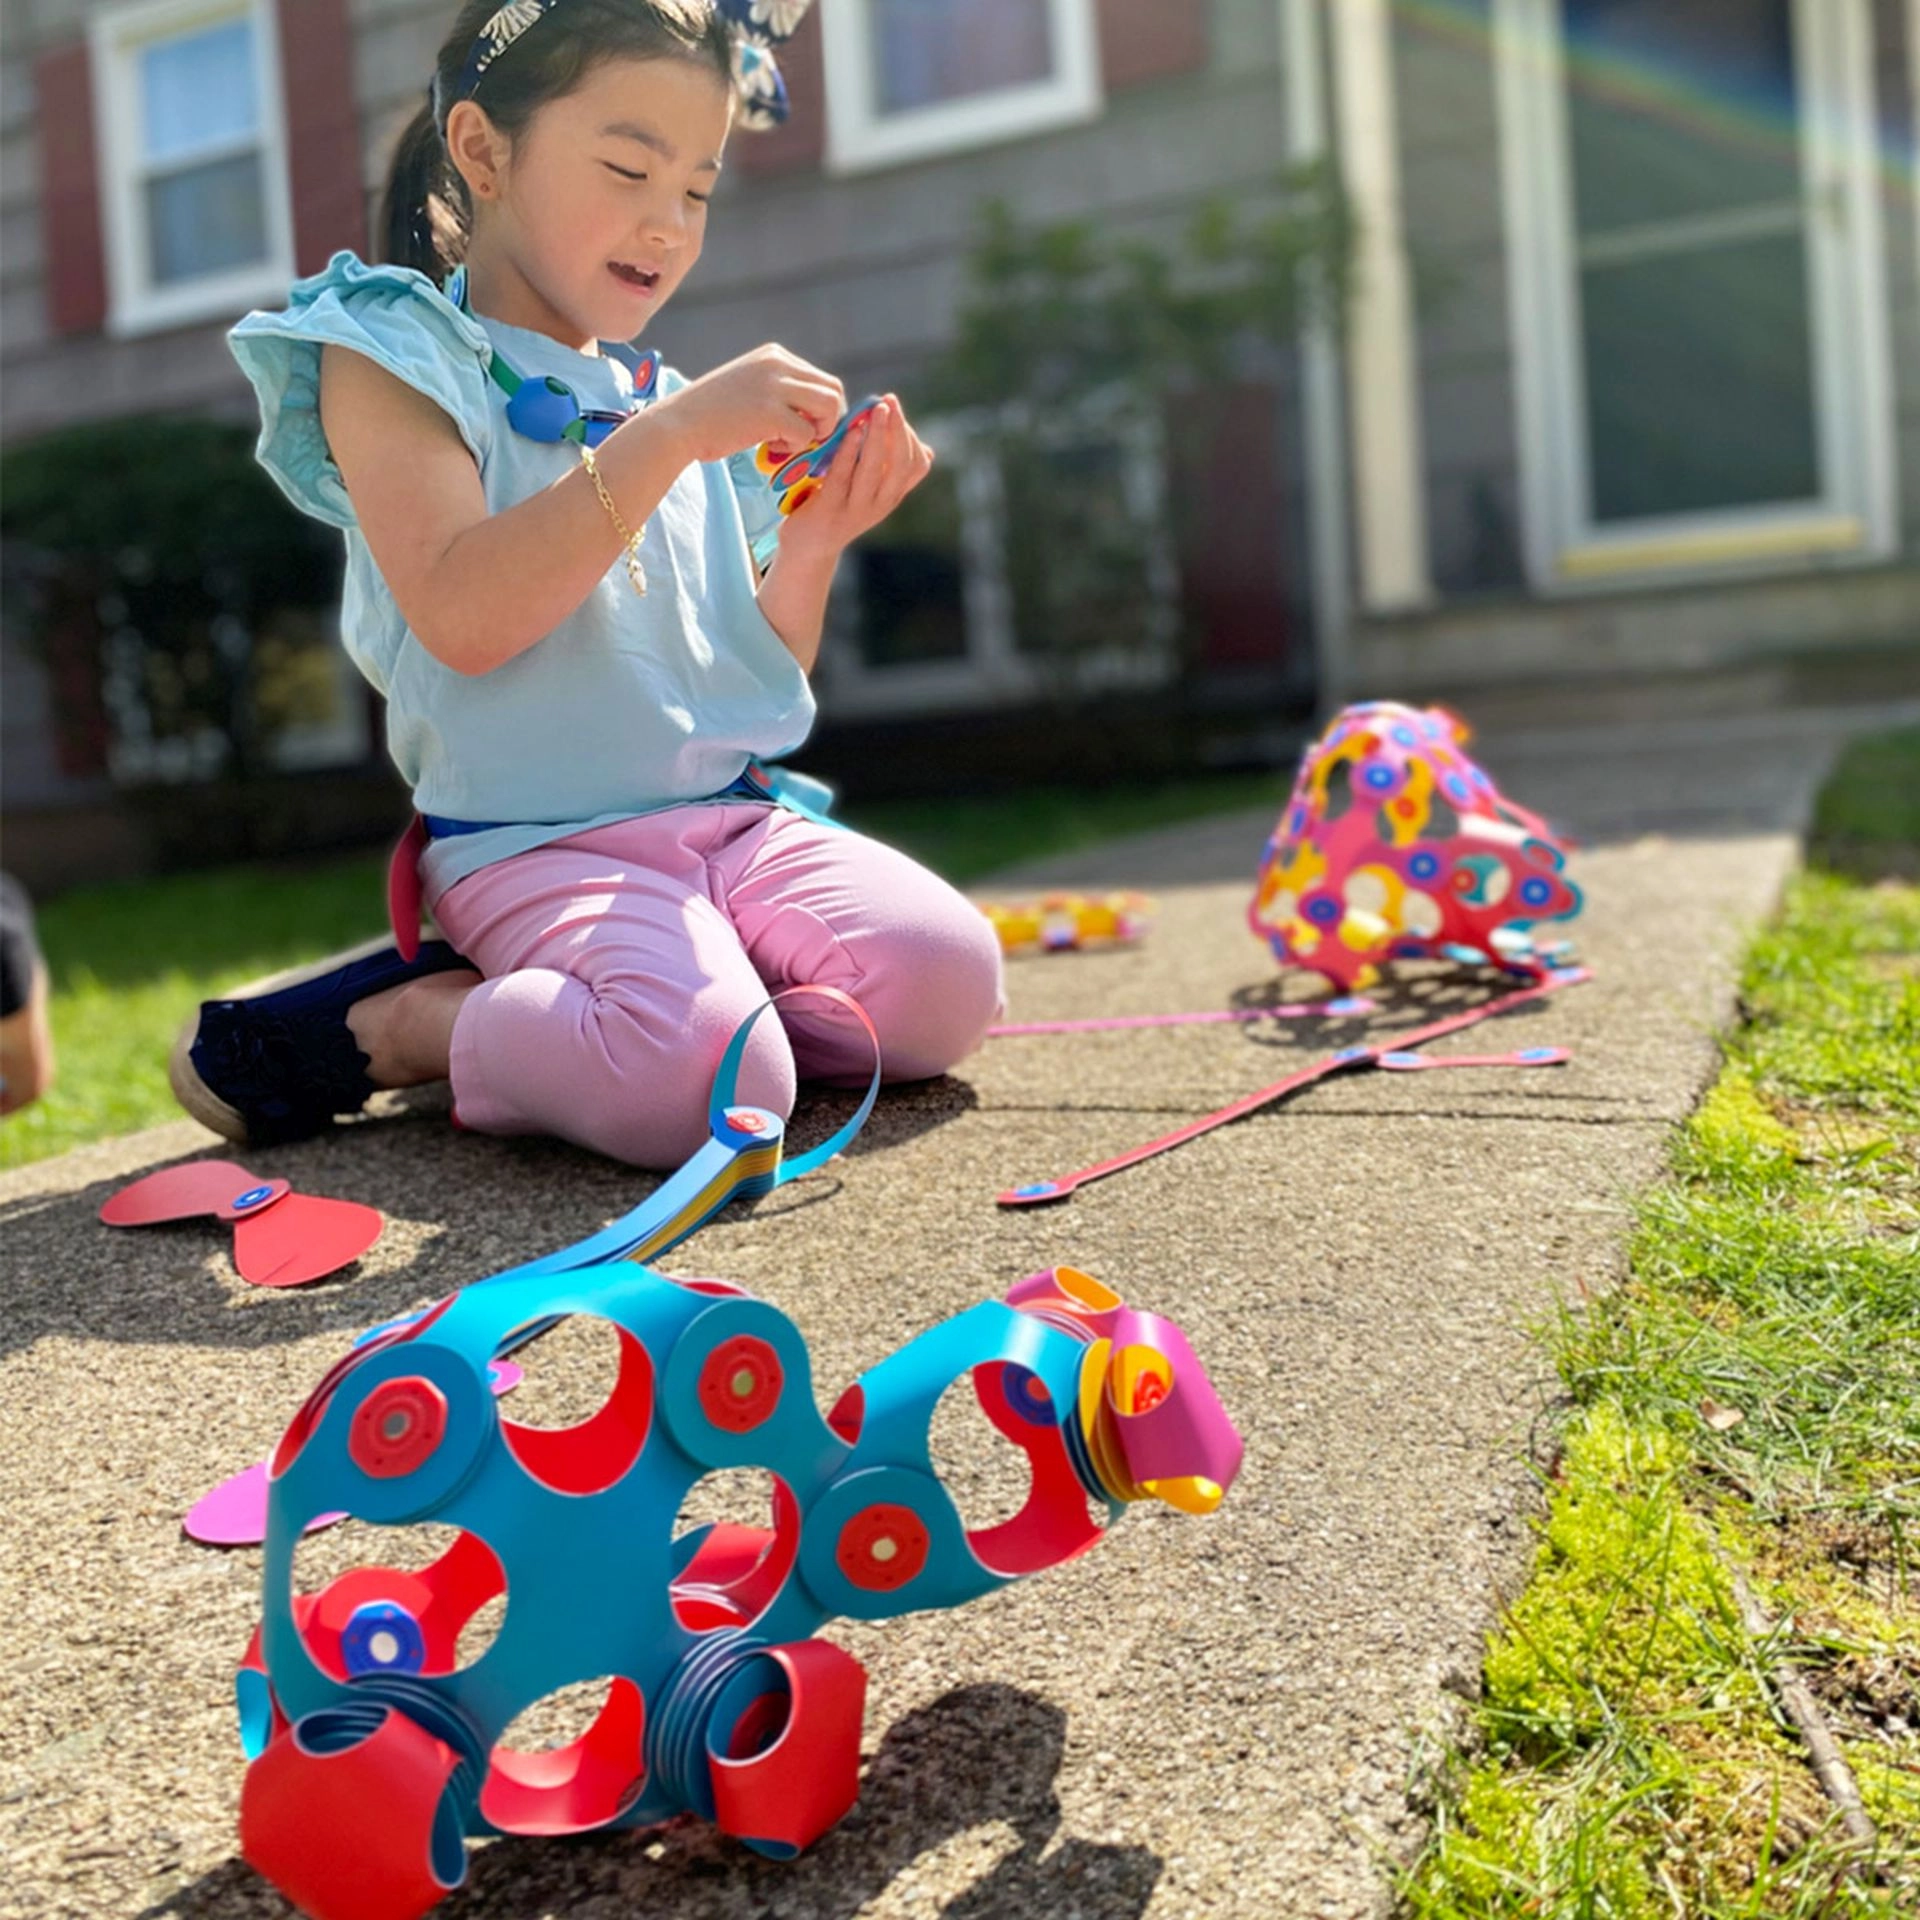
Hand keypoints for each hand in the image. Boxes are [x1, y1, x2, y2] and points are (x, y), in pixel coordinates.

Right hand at [650, 344, 844, 465]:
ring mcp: (774, 385)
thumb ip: (780, 391)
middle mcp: (778, 363)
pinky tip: (769, 446)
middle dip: (826, 421)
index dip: (821, 410)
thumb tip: (816, 414)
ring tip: (787, 441)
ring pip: (830, 407)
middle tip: (802, 438)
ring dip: (816, 432)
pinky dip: (794, 447)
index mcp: (774, 355)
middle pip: (834, 390)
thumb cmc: (711, 416)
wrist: (677, 424)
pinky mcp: (770, 411)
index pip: (822, 380)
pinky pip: (807, 433)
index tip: (802, 427)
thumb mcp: (750, 388)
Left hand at [776, 394, 934, 558]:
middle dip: (897, 429)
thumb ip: (889, 470)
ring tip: (874, 410)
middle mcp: (880, 505)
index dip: (910, 435)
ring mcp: (856, 510)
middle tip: (888, 400)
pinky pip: (843, 477)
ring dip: (877, 436)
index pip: (917, 465)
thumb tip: (925, 448)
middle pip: (901, 464)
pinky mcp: (830, 511)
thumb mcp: (869, 490)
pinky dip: (849, 452)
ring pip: (875, 469)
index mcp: (891, 496)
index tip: (894, 409)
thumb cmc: (837, 509)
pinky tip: (850, 432)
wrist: (806, 549)